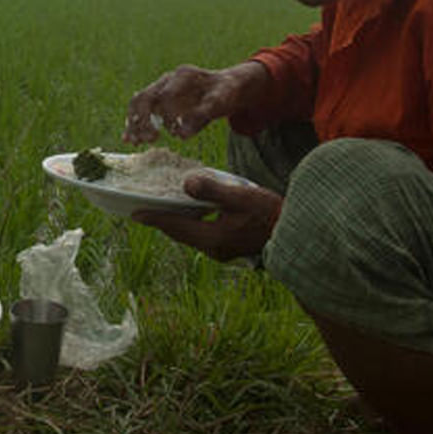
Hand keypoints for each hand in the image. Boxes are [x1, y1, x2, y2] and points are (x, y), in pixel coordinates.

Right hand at [122, 62, 268, 143]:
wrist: (225, 87)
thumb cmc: (224, 93)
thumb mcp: (222, 100)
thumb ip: (203, 114)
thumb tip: (181, 135)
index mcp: (183, 75)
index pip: (166, 95)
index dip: (167, 115)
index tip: (174, 132)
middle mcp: (167, 80)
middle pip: (146, 97)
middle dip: (144, 120)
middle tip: (150, 139)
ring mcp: (160, 88)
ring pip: (138, 103)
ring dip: (134, 123)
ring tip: (135, 142)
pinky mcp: (157, 100)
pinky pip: (139, 110)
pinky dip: (133, 124)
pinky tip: (128, 139)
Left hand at [129, 171, 281, 261]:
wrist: (298, 234)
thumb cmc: (272, 214)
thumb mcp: (243, 197)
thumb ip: (214, 190)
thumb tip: (186, 182)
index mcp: (213, 238)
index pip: (176, 227)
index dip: (155, 218)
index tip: (134, 214)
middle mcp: (213, 249)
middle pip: (180, 234)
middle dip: (162, 222)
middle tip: (143, 211)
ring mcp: (222, 251)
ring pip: (190, 236)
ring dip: (176, 223)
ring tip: (163, 210)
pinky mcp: (229, 248)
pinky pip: (201, 235)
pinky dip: (191, 224)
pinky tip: (192, 213)